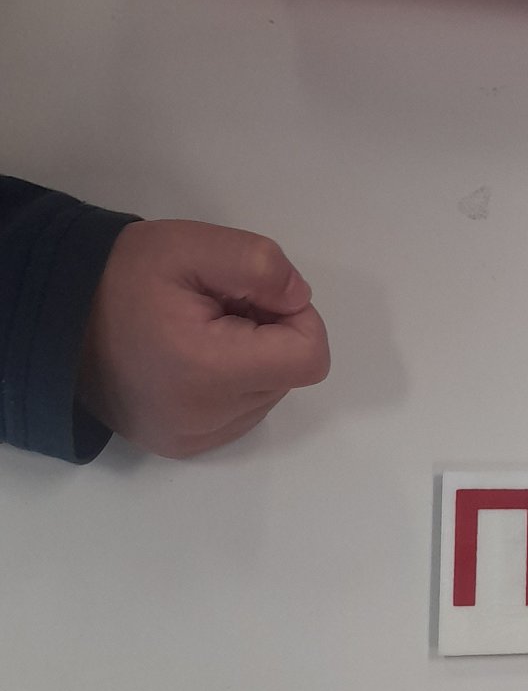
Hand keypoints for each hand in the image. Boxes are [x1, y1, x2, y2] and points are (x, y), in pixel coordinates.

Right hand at [79, 220, 330, 457]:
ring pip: (268, 393)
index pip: (309, 357)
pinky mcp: (183, 445)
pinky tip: (190, 357)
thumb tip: (299, 300)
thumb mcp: (192, 246)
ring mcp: (193, 438)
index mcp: (209, 370)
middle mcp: (205, 418)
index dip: (296, 317)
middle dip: (268, 334)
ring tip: (198, 331)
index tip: (255, 297)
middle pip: (289, 374)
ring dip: (251, 357)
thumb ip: (262, 266)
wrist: (54, 315)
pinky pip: (242, 412)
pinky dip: (232, 382)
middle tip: (216, 309)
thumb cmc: (121, 276)